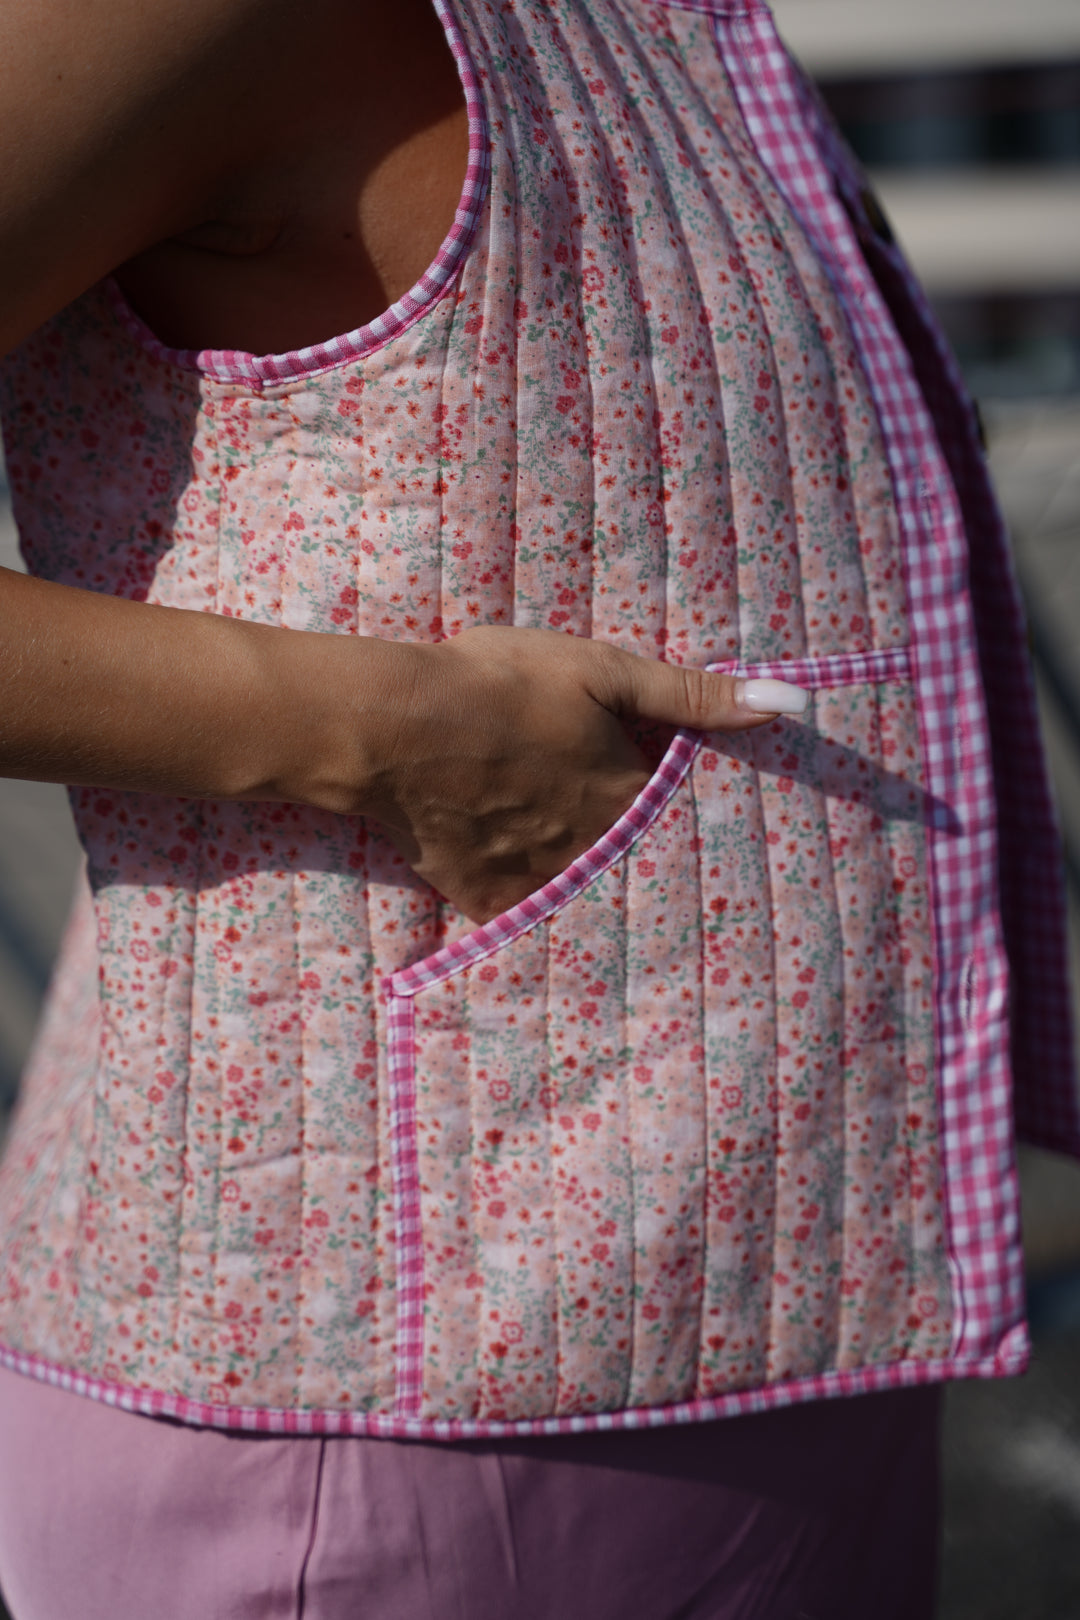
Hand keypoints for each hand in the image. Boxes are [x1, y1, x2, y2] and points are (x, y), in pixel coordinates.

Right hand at [353, 625, 805, 923]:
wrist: (391, 726)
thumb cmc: (498, 685)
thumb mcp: (601, 670)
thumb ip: (695, 695)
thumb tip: (794, 706)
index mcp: (630, 797)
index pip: (683, 819)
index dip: (690, 813)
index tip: (702, 816)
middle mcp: (597, 852)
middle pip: (639, 865)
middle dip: (649, 861)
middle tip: (653, 859)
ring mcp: (542, 882)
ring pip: (589, 896)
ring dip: (599, 889)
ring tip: (605, 889)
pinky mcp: (491, 902)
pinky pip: (531, 921)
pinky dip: (540, 914)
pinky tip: (543, 906)